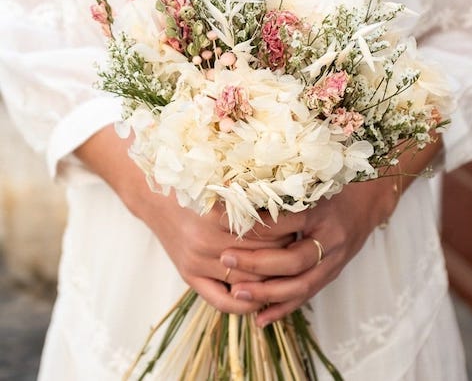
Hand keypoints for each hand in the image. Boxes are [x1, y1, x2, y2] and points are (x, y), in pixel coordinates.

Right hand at [75, 125, 293, 313]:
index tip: (305, 225)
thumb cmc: (192, 184)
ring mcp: (197, 262)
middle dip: (284, 254)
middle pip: (260, 256)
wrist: (153, 196)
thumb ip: (250, 189)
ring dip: (269, 279)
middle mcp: (207, 241)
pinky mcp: (189, 276)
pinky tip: (260, 298)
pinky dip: (244, 304)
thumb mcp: (219, 180)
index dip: (290, 230)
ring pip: (246, 281)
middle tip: (302, 247)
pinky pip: (221, 301)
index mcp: (218, 214)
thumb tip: (289, 191)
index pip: (267, 231)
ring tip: (288, 272)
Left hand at [220, 176, 398, 325]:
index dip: (254, 226)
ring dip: (267, 293)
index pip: (283, 222)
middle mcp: (330, 239)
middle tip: (226, 259)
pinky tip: (260, 319)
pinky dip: (282, 309)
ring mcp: (333, 261)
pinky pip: (306, 296)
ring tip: (236, 293)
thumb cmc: (330, 189)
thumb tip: (236, 199)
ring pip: (300, 285)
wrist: (365, 203)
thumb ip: (277, 194)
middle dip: (256, 264)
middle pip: (292, 260)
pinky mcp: (331, 274)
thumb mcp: (306, 184)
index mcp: (321, 211)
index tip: (224, 224)